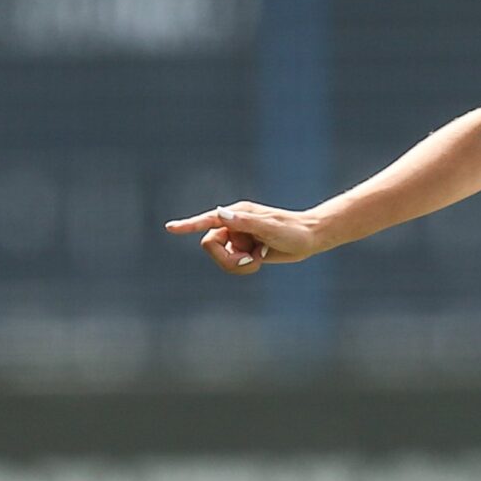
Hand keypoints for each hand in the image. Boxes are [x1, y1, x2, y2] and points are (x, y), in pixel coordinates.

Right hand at [164, 201, 323, 274]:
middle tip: (251, 260)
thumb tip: (221, 213)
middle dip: (227, 258)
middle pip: (210, 246)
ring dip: (238, 263)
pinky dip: (245, 266)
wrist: (311, 238)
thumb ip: (245, 222)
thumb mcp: (270, 227)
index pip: (208, 220)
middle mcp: (233, 224)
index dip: (188, 225)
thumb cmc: (293, 230)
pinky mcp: (243, 248)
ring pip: (221, 257)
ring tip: (259, 258)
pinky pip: (232, 263)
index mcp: (237, 214)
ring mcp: (237, 236)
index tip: (170, 228)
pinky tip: (261, 258)